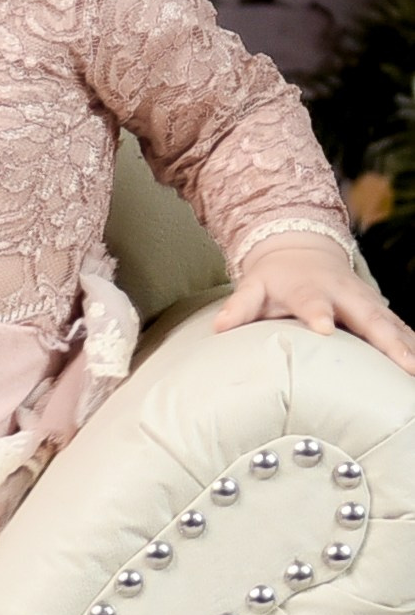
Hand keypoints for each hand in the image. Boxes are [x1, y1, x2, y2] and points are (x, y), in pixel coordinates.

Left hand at [216, 238, 414, 374]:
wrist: (301, 249)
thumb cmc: (275, 276)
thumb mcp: (254, 286)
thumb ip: (240, 306)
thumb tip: (219, 327)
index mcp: (309, 288)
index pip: (312, 302)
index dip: (318, 313)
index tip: (324, 328)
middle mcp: (343, 293)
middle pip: (367, 317)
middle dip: (387, 340)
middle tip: (404, 365)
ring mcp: (364, 300)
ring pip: (391, 324)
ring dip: (408, 347)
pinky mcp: (377, 308)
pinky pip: (400, 327)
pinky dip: (412, 343)